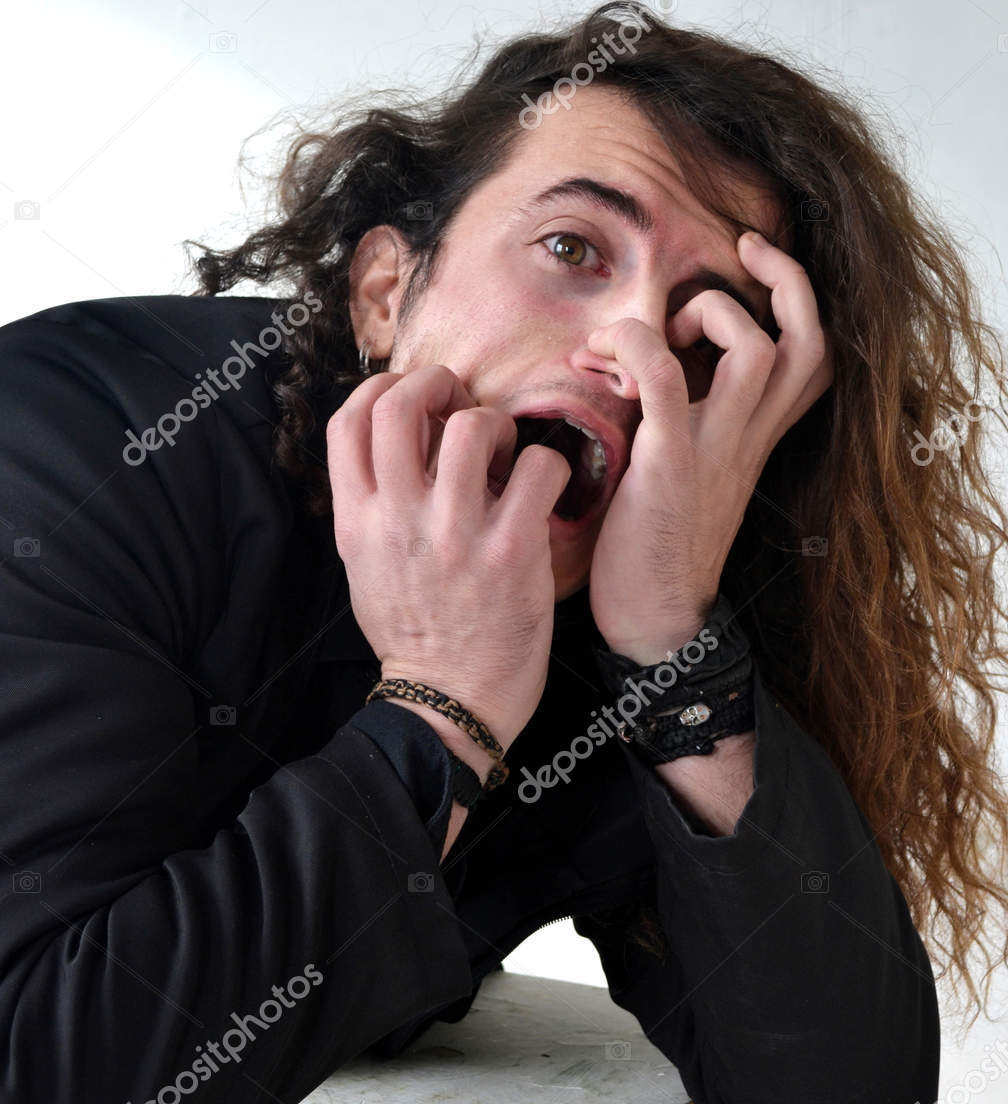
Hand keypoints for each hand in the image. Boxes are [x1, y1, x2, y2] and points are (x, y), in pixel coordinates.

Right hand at [326, 363, 570, 751]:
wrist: (449, 703)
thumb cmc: (415, 634)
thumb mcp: (366, 568)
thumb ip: (374, 507)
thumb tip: (400, 448)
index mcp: (358, 521)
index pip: (348, 419)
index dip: (382, 389)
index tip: (412, 399)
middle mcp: (399, 519)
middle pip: (401, 404)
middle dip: (438, 384)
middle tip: (462, 402)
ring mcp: (454, 534)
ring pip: (472, 425)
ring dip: (496, 425)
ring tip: (505, 456)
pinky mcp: (509, 552)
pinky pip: (537, 468)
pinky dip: (547, 466)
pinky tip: (541, 490)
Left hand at [585, 230, 833, 662]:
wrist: (653, 625)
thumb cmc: (654, 552)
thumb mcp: (685, 474)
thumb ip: (687, 422)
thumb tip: (646, 369)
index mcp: (755, 440)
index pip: (815, 358)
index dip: (797, 299)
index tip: (752, 266)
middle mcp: (748, 439)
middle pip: (811, 342)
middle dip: (783, 280)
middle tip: (733, 260)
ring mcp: (715, 451)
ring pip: (755, 350)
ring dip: (708, 315)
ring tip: (661, 331)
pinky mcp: (670, 465)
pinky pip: (664, 378)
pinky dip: (633, 346)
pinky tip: (601, 357)